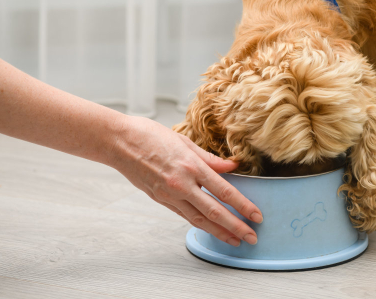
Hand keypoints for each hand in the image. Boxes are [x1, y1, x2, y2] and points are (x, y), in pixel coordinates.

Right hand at [108, 115, 262, 246]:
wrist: (119, 142)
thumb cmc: (150, 135)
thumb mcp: (185, 141)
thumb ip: (210, 158)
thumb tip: (233, 166)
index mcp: (191, 166)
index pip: (224, 191)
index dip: (243, 206)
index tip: (256, 216)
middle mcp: (182, 184)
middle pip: (214, 211)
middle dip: (236, 226)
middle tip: (252, 238)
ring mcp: (169, 194)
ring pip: (199, 219)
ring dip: (219, 232)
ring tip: (235, 240)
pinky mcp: (160, 199)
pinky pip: (184, 215)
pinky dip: (199, 224)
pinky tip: (210, 229)